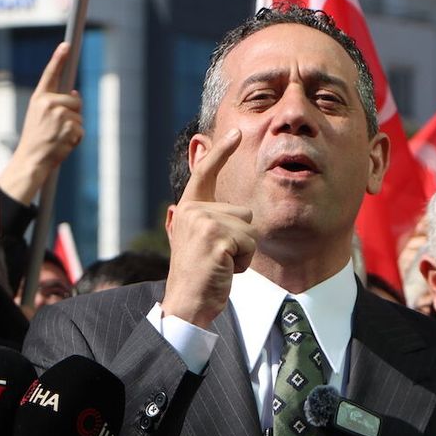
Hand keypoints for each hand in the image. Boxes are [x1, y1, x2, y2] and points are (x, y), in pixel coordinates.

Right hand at [0, 43, 82, 203]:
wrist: (31, 160)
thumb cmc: (36, 140)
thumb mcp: (39, 117)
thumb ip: (54, 103)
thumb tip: (75, 93)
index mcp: (39, 99)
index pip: (50, 74)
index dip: (59, 59)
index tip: (67, 45)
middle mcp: (48, 103)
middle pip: (75, 100)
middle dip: (73, 114)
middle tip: (58, 128)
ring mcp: (59, 115)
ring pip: (80, 117)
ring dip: (74, 129)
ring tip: (57, 138)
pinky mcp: (69, 128)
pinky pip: (81, 131)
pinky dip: (76, 140)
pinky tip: (62, 144)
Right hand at [160, 128, 255, 328]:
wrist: (186, 303)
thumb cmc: (200, 276)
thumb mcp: (201, 241)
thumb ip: (212, 220)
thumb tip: (236, 207)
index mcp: (188, 209)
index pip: (206, 173)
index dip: (221, 152)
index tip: (235, 132)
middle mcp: (193, 210)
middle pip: (244, 211)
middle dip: (241, 238)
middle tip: (218, 258)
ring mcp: (204, 222)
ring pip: (249, 228)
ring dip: (243, 251)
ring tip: (220, 264)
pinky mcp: (217, 237)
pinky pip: (249, 244)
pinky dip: (243, 262)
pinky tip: (223, 271)